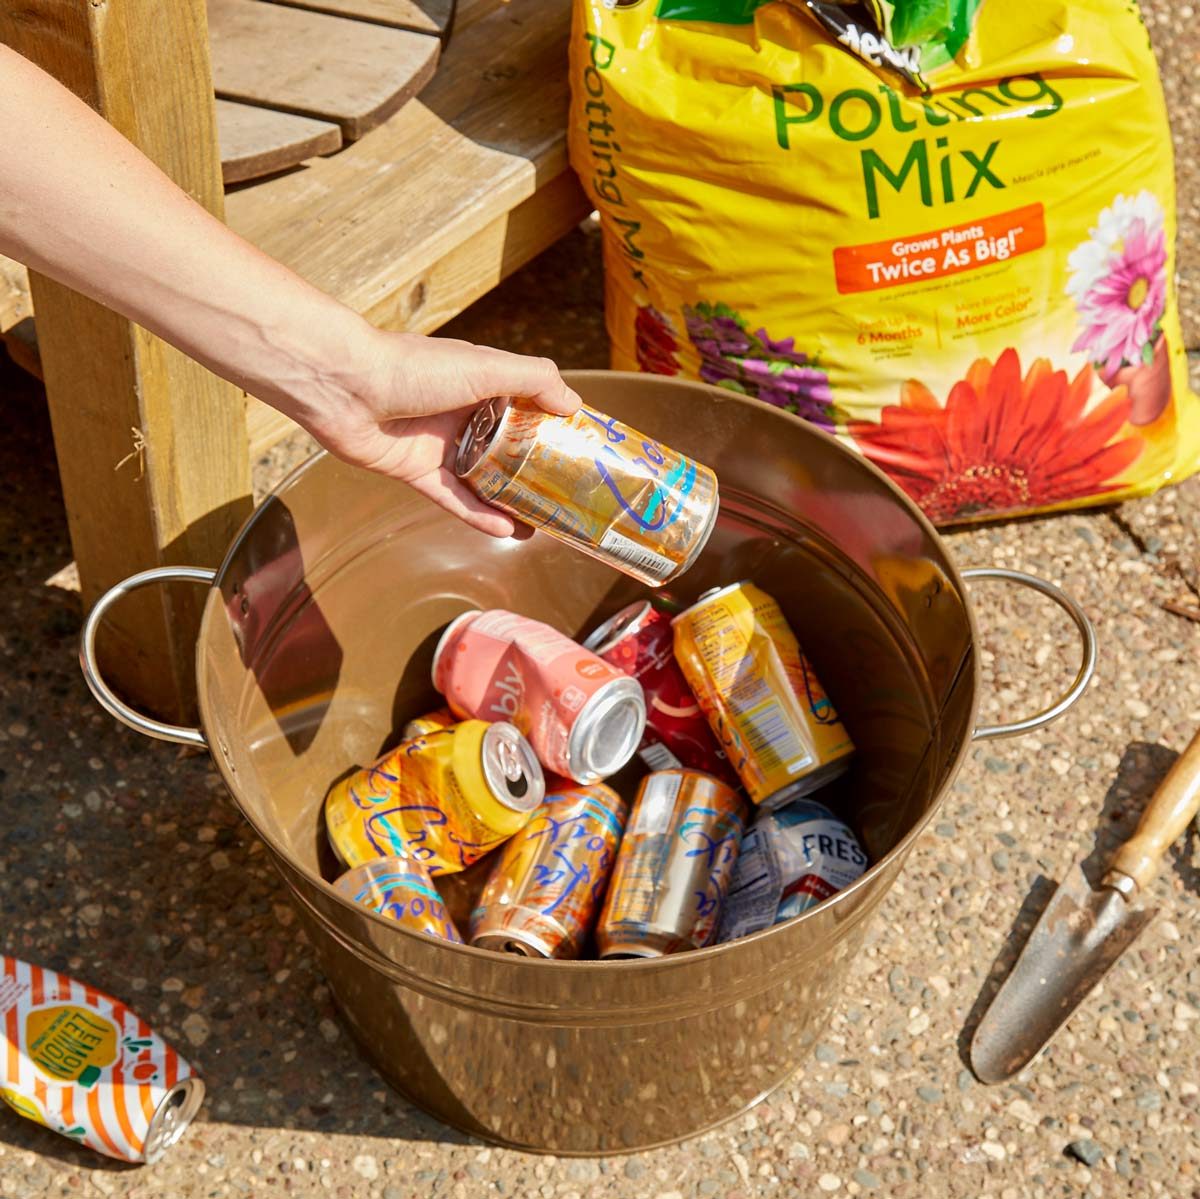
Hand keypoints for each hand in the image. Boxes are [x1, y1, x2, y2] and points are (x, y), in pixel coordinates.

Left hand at [290, 328, 582, 536]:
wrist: (346, 387)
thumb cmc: (415, 367)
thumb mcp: (486, 365)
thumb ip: (534, 379)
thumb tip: (574, 405)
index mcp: (481, 382)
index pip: (527, 405)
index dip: (553, 426)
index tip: (581, 448)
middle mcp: (463, 413)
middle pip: (508, 447)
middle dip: (536, 471)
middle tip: (567, 494)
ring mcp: (441, 445)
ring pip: (484, 479)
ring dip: (512, 502)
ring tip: (543, 524)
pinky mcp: (417, 472)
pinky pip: (455, 500)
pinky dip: (480, 516)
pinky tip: (508, 531)